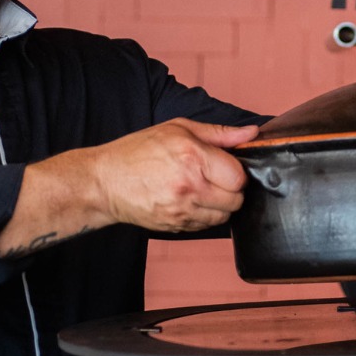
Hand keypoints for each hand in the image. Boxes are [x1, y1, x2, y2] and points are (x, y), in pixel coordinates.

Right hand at [85, 118, 257, 231]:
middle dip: (231, 189)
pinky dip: (204, 215)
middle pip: (236, 200)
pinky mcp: (176, 226)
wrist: (105, 183)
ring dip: (220, 205)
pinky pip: (206, 226)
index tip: (226, 165)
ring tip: (202, 189)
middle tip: (215, 177)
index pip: (238, 176)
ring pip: (224, 216)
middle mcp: (190, 186)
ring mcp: (182, 210)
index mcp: (193, 157)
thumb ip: (218, 134)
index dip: (236, 171)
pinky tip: (190, 200)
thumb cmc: (138, 152)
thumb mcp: (177, 129)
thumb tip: (250, 133)